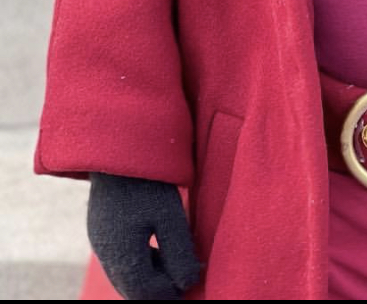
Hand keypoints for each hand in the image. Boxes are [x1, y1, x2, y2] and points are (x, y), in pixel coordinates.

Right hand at [87, 173, 200, 299]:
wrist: (120, 150)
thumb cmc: (149, 183)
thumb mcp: (170, 217)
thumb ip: (179, 252)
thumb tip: (189, 282)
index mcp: (121, 255)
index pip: (143, 292)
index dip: (168, 293)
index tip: (191, 285)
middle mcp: (106, 253)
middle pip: (131, 288)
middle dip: (158, 289)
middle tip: (186, 277)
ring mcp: (101, 242)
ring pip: (125, 275)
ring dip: (149, 277)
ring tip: (177, 265)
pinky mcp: (102, 230)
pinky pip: (120, 259)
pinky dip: (140, 263)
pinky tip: (160, 251)